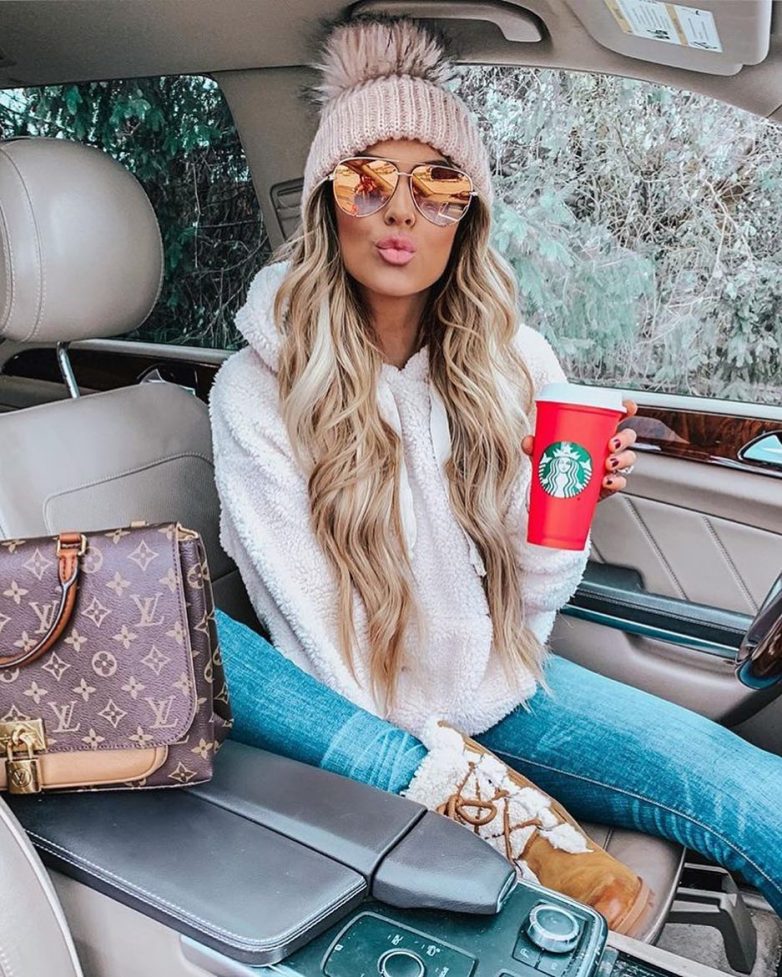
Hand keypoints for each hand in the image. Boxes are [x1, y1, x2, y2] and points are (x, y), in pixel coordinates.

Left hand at [521, 400, 637, 502]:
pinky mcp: (609, 484)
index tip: (628, 407)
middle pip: (627, 436)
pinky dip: (616, 481)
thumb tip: (529, 441)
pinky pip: (621, 481)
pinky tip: (606, 481)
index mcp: (596, 432)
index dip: (627, 409)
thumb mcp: (543, 453)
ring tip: (608, 464)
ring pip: (629, 457)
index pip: (616, 416)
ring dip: (622, 458)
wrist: (555, 496)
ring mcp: (610, 466)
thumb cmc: (554, 467)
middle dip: (624, 438)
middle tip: (610, 444)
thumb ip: (535, 446)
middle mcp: (606, 447)